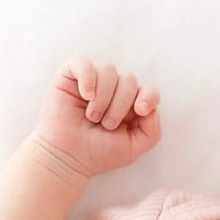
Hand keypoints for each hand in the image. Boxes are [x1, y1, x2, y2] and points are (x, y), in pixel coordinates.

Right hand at [31, 56, 162, 179]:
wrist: (67, 157)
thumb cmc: (98, 153)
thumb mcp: (134, 148)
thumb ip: (152, 131)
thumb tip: (152, 108)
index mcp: (129, 105)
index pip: (147, 89)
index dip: (148, 96)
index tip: (140, 110)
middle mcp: (112, 90)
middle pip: (129, 79)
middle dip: (120, 104)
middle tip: (106, 124)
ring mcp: (92, 81)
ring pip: (108, 69)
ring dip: (103, 96)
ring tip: (92, 116)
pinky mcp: (70, 76)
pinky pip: (83, 62)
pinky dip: (87, 77)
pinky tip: (85, 95)